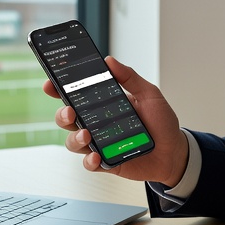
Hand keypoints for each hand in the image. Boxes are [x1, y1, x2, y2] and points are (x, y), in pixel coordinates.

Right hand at [42, 56, 188, 185]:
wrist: (175, 151)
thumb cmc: (161, 122)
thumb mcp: (149, 94)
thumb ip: (130, 78)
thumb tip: (110, 61)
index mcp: (103, 104)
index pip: (75, 95)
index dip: (58, 89)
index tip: (50, 84)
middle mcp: (97, 124)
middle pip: (67, 119)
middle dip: (62, 114)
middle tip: (70, 112)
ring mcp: (99, 144)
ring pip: (73, 142)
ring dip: (75, 138)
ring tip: (86, 135)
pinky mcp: (106, 163)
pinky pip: (89, 164)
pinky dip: (89, 161)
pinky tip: (96, 157)